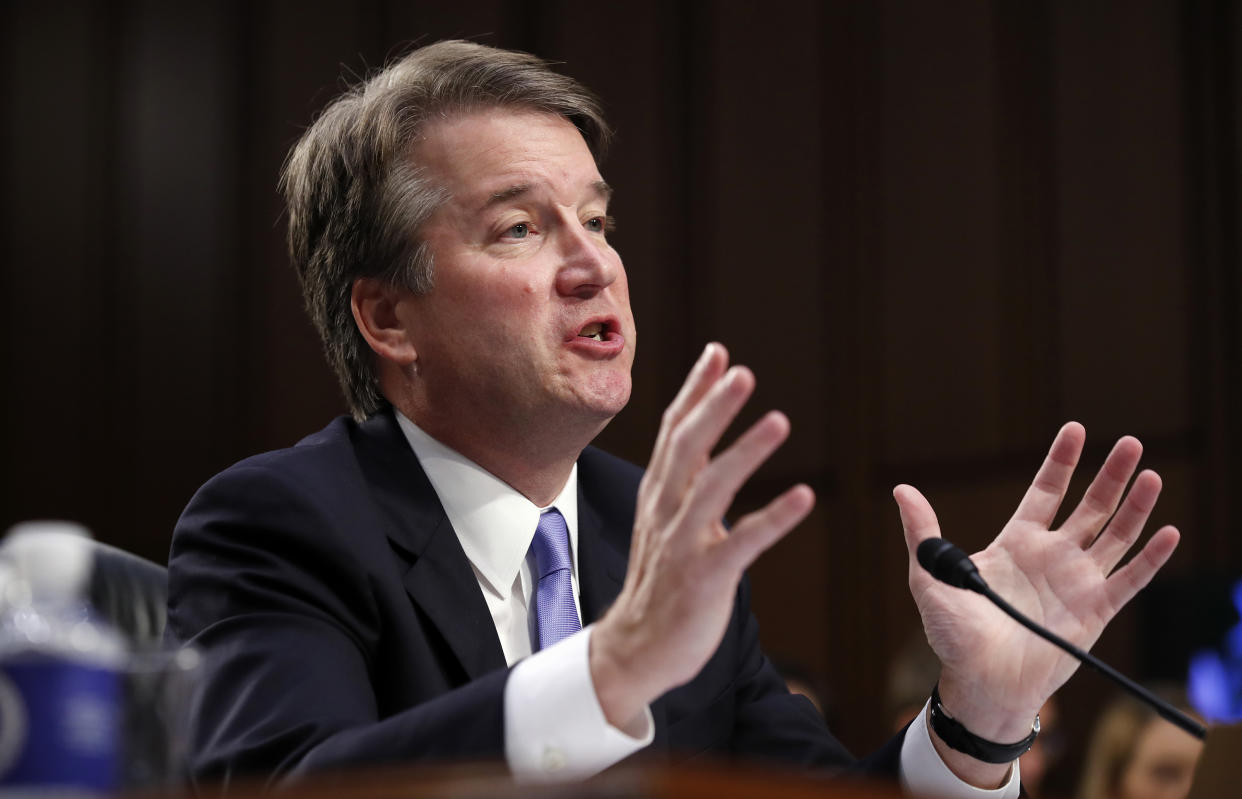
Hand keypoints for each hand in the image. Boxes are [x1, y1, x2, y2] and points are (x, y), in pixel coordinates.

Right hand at [590, 343, 814, 727]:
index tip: (718, 351)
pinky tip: (803, 497)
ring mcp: (683, 544)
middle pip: (687, 448)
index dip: (696, 390)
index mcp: (659, 494)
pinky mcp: (705, 579)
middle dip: (714, 407)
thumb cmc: (659, 582)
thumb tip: (700, 433)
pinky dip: (772, 519)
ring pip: (712, 488)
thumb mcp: (665, 520)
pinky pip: (741, 544)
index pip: (675, 431)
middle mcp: (667, 511)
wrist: (635, 648)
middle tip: (742, 372)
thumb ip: (684, 477)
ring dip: (745, 451)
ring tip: (779, 420)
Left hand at [893, 422, 1179, 784]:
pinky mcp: (1096, 611)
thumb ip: (923, 533)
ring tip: (1150, 474)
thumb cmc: (953, 634)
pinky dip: (1150, 557)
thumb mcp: (930, 576)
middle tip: (1130, 441)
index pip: (1045, 492)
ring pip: (1115, 535)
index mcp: (1016, 543)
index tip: (1075, 429)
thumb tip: (901, 490)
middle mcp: (1052, 557)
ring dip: (1135, 506)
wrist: (979, 684)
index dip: (1062, 461)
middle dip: (1110, 474)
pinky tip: (1167, 531)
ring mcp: (1077, 582)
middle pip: (1090, 506)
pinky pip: (1129, 580)